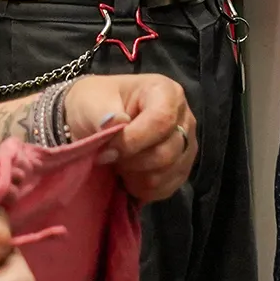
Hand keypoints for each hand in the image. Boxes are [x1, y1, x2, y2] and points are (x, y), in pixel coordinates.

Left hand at [62, 73, 197, 201]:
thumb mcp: (92, 101)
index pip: (161, 121)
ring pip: (167, 173)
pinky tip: (129, 175)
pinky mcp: (182, 168)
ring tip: (119, 163)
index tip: (107, 150)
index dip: (133, 141)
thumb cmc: (97, 104)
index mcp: (166, 92)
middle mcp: (184, 118)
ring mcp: (187, 145)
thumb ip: (103, 113)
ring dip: (136, 176)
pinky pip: (167, 188)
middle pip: (167, 152)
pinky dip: (143, 188)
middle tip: (110, 157)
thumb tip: (116, 123)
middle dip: (132, 162)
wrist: (97, 119)